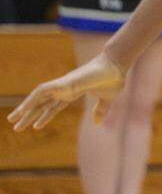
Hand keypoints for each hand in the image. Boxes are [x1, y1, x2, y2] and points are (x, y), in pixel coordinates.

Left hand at [8, 52, 125, 131]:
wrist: (116, 65)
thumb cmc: (114, 78)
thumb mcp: (107, 99)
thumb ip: (101, 110)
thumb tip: (97, 123)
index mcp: (73, 92)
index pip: (54, 106)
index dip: (45, 116)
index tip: (35, 126)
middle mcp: (64, 89)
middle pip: (42, 104)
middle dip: (29, 115)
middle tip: (16, 128)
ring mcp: (62, 85)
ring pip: (38, 98)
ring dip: (24, 109)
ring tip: (12, 121)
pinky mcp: (62, 83)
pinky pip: (41, 92)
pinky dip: (31, 100)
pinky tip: (22, 109)